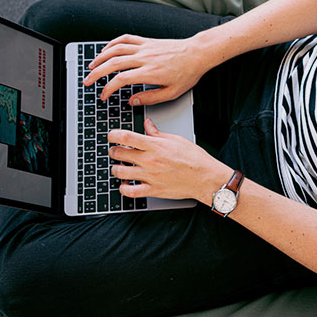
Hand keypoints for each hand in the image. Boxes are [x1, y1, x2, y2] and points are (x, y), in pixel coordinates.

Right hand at [84, 34, 206, 105]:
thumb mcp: (171, 93)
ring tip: (91, 66)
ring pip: (115, 49)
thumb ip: (150, 98)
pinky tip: (106, 50)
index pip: (120, 80)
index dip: (108, 88)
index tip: (104, 95)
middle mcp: (144, 58)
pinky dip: (112, 43)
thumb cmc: (187, 73)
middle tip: (88, 81)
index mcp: (149, 72)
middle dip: (96, 73)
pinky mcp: (146, 41)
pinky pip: (125, 39)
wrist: (197, 53)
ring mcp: (144, 47)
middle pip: (112, 63)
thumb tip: (132, 101)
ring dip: (100, 57)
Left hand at [108, 119, 230, 204]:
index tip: (111, 135)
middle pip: (119, 154)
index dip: (113, 134)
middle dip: (113, 151)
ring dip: (116, 168)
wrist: (205, 178)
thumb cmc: (194, 158)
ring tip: (119, 166)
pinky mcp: (152, 190)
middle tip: (115, 150)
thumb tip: (147, 124)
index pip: (126, 137)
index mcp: (155, 146)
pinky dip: (123, 188)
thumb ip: (157, 132)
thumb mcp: (176, 139)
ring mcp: (149, 176)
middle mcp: (149, 160)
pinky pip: (130, 192)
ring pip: (120, 172)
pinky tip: (124, 184)